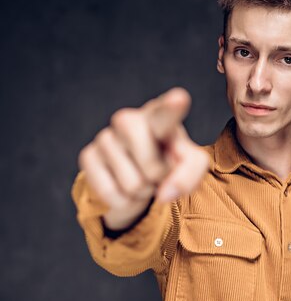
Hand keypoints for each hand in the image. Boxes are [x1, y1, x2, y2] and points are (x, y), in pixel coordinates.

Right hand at [77, 87, 209, 229]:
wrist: (139, 171)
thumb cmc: (169, 159)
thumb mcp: (191, 165)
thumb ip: (189, 176)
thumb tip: (164, 194)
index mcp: (160, 116)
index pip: (166, 113)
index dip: (173, 108)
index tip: (180, 99)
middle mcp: (129, 120)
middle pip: (152, 164)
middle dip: (159, 177)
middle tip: (158, 171)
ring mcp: (105, 136)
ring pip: (133, 184)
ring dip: (142, 191)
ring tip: (142, 177)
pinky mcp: (88, 155)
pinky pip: (111, 193)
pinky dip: (124, 201)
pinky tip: (124, 186)